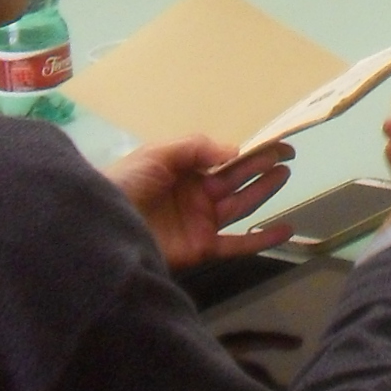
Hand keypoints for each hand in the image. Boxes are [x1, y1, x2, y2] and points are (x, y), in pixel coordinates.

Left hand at [108, 136, 295, 270]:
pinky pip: (237, 244)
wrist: (102, 227)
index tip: (277, 142)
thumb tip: (234, 151)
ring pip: (241, 205)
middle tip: (288, 154)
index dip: (250, 150)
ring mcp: (200, 222)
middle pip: (236, 178)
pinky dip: (261, 239)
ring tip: (285, 174)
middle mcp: (196, 194)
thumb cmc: (125, 184)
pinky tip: (285, 229)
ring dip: (264, 190)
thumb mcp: (156, 154)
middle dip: (261, 166)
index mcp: (184, 170)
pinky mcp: (202, 248)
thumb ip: (196, 148)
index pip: (224, 158)